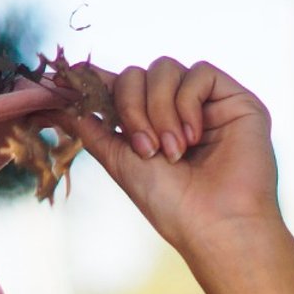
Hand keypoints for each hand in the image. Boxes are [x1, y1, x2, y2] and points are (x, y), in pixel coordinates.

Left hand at [44, 58, 283, 260]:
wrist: (216, 224)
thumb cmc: (171, 204)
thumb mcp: (120, 162)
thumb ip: (93, 129)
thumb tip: (57, 104)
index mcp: (150, 124)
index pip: (120, 87)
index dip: (95, 80)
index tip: (66, 76)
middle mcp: (178, 110)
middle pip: (138, 74)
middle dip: (132, 108)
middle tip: (145, 149)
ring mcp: (207, 103)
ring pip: (165, 69)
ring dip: (159, 110)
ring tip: (172, 151)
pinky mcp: (235, 99)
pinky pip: (199, 73)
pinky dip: (187, 103)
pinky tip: (193, 137)